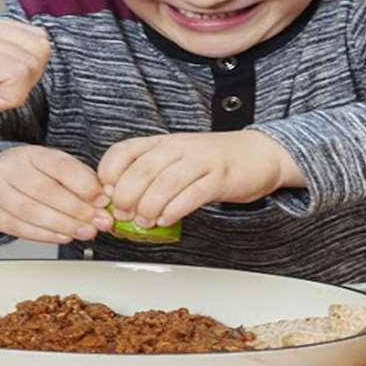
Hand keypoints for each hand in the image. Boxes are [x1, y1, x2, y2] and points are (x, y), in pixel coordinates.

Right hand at [0, 146, 110, 244]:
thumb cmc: (29, 174)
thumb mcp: (53, 167)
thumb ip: (79, 179)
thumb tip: (103, 198)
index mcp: (31, 154)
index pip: (58, 165)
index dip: (83, 183)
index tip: (102, 198)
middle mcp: (11, 170)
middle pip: (45, 191)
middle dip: (77, 209)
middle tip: (99, 221)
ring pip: (31, 211)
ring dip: (64, 225)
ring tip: (86, 232)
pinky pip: (19, 228)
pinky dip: (45, 235)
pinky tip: (64, 236)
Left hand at [97, 131, 302, 229]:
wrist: (258, 154)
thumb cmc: (212, 162)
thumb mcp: (175, 160)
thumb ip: (149, 177)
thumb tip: (119, 203)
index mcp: (161, 143)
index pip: (124, 151)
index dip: (109, 173)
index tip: (106, 194)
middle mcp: (178, 148)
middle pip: (142, 170)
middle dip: (126, 196)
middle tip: (122, 214)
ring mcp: (200, 161)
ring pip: (165, 183)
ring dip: (149, 206)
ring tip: (143, 222)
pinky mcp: (219, 178)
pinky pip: (192, 194)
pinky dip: (175, 210)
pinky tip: (166, 220)